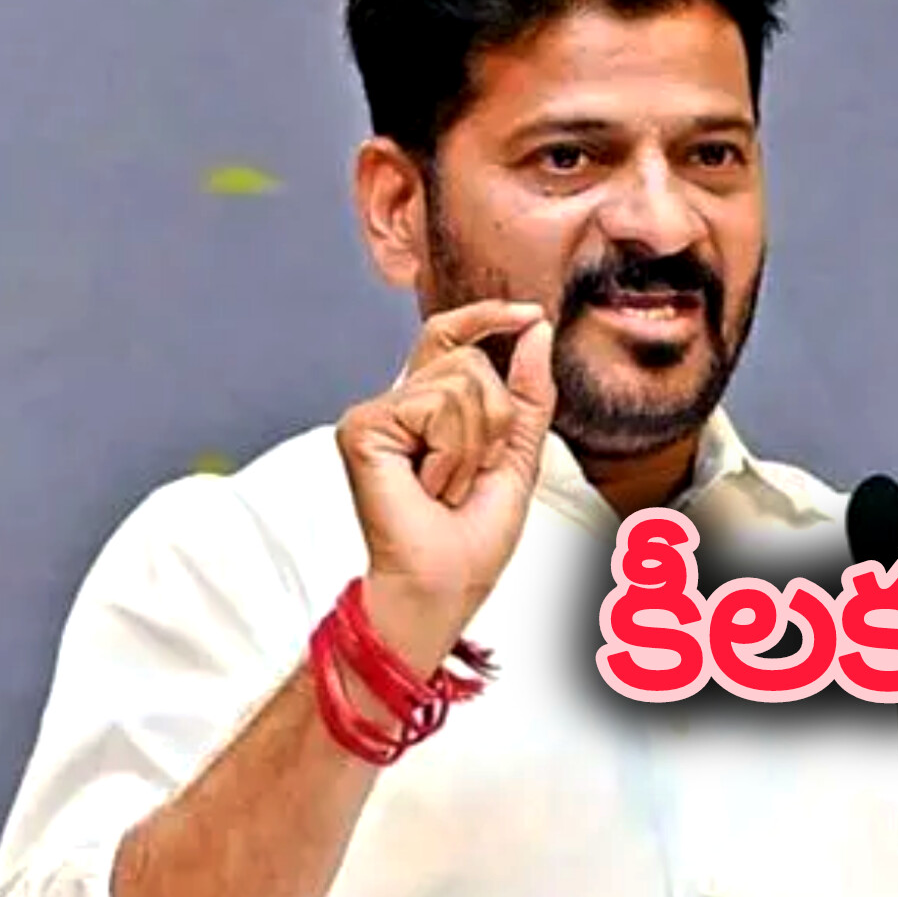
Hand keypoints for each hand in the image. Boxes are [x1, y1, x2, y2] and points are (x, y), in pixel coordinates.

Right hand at [334, 300, 555, 668]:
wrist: (445, 582)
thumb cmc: (472, 533)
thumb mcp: (518, 451)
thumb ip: (528, 390)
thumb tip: (535, 328)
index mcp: (429, 406)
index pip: (451, 335)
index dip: (487, 316)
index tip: (530, 314)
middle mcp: (398, 403)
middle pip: (470, 360)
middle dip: (494, 421)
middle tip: (470, 472)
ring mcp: (375, 413)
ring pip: (461, 382)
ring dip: (473, 446)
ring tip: (447, 485)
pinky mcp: (362, 426)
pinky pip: (436, 407)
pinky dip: (451, 453)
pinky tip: (429, 485)